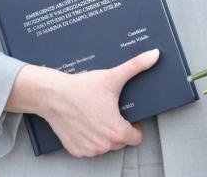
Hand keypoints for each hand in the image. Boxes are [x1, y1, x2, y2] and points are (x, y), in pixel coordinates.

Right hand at [6, 48, 159, 156]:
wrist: (53, 95)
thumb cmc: (81, 88)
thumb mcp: (112, 76)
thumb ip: (136, 66)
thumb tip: (154, 55)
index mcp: (116, 131)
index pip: (136, 137)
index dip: (133, 125)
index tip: (125, 114)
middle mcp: (104, 145)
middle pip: (120, 141)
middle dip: (117, 128)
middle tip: (108, 110)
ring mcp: (89, 150)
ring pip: (105, 145)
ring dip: (103, 134)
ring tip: (95, 114)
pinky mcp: (76, 150)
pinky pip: (89, 148)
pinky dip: (88, 138)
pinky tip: (84, 122)